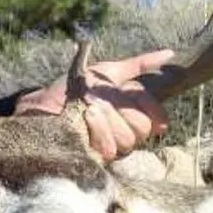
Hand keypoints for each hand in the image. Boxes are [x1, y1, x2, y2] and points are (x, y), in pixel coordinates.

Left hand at [14, 49, 172, 161]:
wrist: (42, 104)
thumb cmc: (75, 89)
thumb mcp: (107, 72)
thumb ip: (138, 65)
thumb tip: (170, 54)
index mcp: (130, 115)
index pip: (156, 118)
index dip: (151, 107)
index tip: (132, 92)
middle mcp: (124, 134)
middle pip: (141, 129)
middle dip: (123, 109)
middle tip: (103, 99)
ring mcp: (110, 148)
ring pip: (126, 140)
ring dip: (107, 119)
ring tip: (90, 107)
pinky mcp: (94, 159)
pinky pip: (108, 149)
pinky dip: (98, 130)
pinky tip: (86, 118)